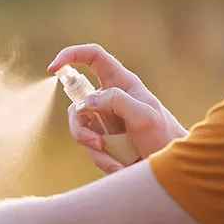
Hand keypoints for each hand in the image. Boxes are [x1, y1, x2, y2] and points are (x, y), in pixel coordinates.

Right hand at [48, 44, 187, 173]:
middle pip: (77, 102)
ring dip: (92, 147)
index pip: (93, 57)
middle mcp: (110, 98)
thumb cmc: (163, 137)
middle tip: (96, 143)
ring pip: (79, 126)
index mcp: (122, 83)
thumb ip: (116, 101)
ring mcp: (104, 118)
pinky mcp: (102, 137)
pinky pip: (88, 145)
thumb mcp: (144, 116)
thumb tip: (87, 102)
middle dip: (80, 126)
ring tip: (114, 160)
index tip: (53, 68)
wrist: (169, 168)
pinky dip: (100, 159)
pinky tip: (119, 166)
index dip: (71, 56)